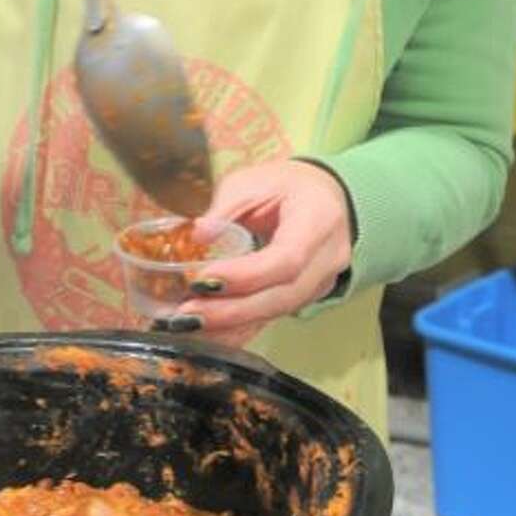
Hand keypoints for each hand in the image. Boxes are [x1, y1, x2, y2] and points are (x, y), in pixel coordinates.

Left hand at [169, 160, 353, 345]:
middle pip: (282, 296)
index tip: (203, 280)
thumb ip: (225, 208)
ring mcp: (321, 283)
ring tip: (188, 325)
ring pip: (276, 313)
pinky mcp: (305, 298)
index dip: (245, 276)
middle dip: (231, 311)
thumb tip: (198, 234)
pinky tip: (206, 334)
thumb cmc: (288, 185)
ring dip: (230, 325)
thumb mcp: (252, 182)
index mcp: (319, 219)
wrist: (323, 196)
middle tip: (187, 314)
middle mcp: (328, 257)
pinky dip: (238, 329)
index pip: (287, 258)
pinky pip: (272, 317)